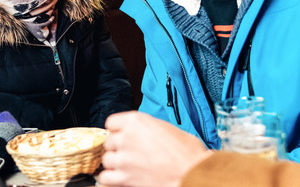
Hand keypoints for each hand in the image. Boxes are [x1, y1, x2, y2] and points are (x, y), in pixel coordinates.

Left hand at [97, 111, 211, 186]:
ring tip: (128, 167)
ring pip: (107, 159)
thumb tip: (140, 133)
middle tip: (130, 153)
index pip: (111, 123)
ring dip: (115, 164)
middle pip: (109, 142)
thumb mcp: (165, 128)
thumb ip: (146, 128)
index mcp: (135, 121)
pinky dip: (111, 179)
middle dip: (118, 148)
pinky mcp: (125, 177)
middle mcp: (126, 137)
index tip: (123, 136)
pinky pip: (106, 177)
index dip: (118, 131)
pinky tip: (120, 178)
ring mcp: (124, 158)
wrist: (193, 173)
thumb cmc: (187, 152)